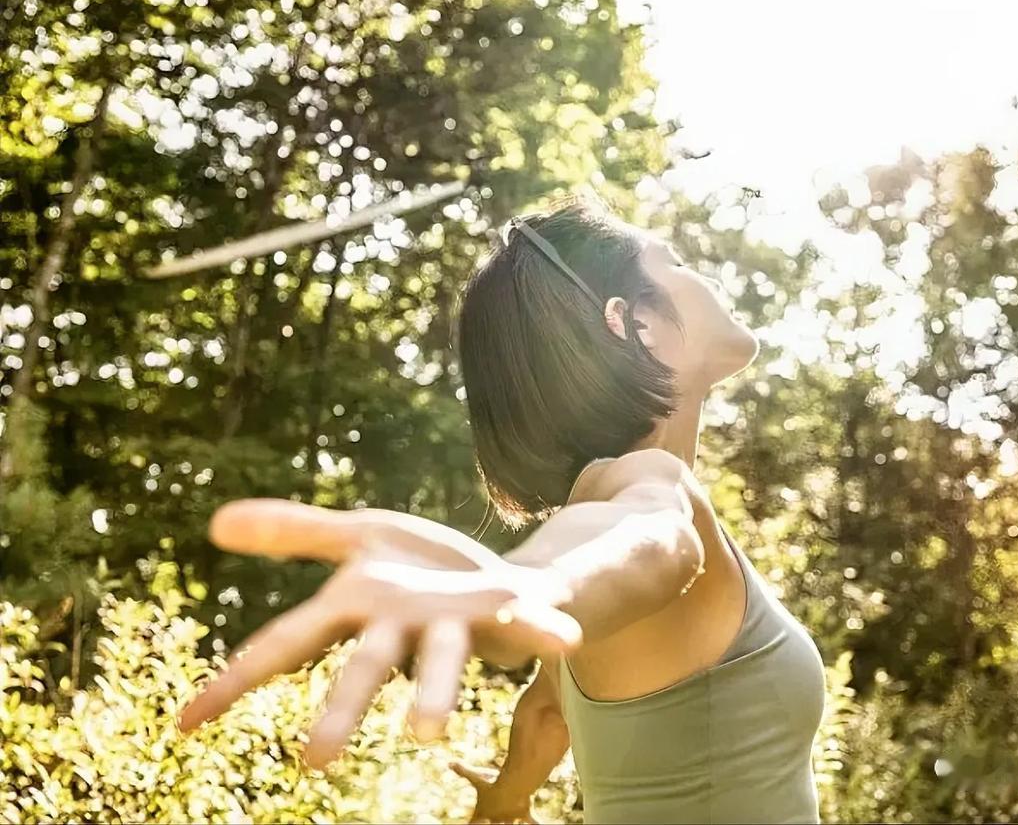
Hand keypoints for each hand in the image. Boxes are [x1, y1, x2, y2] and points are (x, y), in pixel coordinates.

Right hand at [177, 499, 581, 769]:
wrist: (500, 578)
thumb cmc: (420, 569)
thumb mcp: (359, 537)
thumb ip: (296, 532)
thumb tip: (216, 521)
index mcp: (358, 609)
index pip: (284, 644)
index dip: (234, 681)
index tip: (183, 726)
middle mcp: (403, 628)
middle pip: (364, 668)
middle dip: (341, 710)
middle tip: (313, 762)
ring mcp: (456, 625)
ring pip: (443, 661)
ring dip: (435, 693)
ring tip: (425, 733)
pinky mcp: (507, 612)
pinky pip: (531, 621)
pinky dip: (547, 629)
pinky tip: (570, 641)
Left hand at [450, 761, 539, 823]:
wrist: (513, 787)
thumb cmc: (493, 783)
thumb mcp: (476, 777)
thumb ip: (463, 771)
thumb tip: (449, 762)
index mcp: (484, 812)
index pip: (474, 824)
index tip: (474, 824)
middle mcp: (498, 818)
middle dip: (496, 824)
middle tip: (496, 821)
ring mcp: (512, 818)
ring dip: (513, 824)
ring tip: (511, 822)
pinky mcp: (525, 815)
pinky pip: (534, 822)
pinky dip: (539, 824)